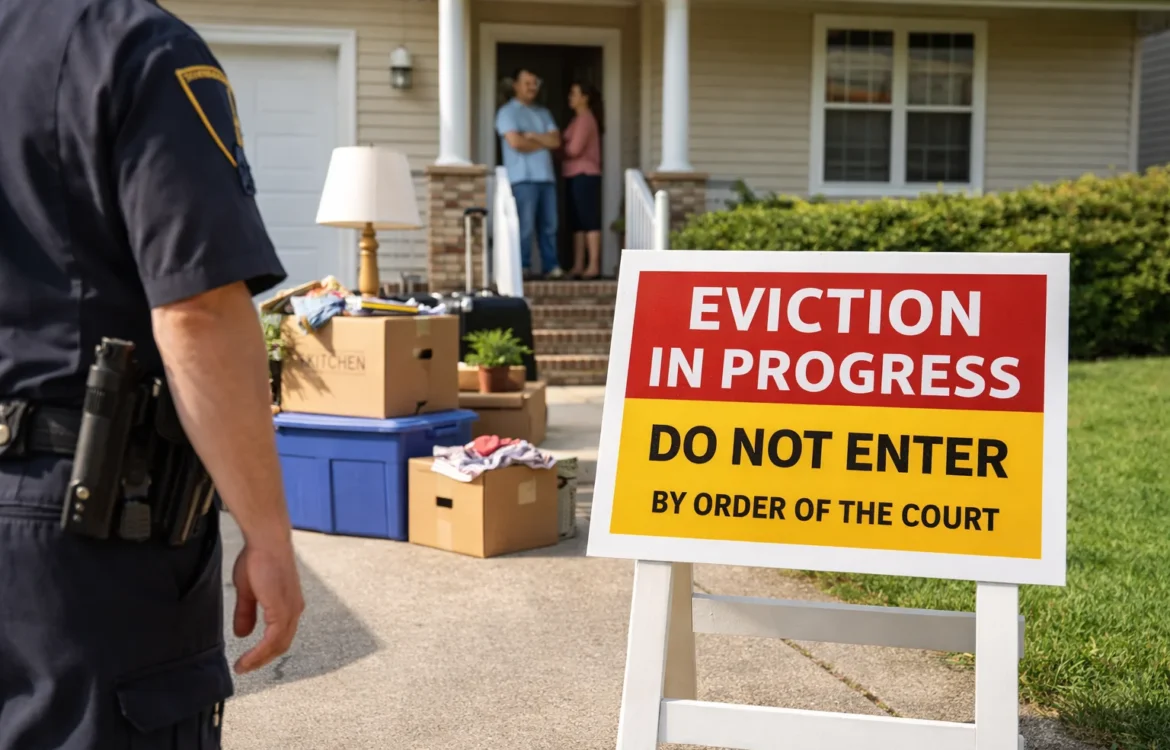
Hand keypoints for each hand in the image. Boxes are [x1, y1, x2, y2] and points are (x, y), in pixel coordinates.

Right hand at [231, 538, 304, 673]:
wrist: (266, 541)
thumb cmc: (257, 559)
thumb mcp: (248, 591)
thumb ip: (246, 613)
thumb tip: (242, 634)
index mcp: (288, 605)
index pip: (280, 636)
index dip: (264, 650)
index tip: (247, 660)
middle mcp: (294, 610)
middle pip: (281, 645)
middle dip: (262, 659)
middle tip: (244, 668)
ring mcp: (291, 610)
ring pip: (278, 645)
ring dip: (259, 659)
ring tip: (242, 667)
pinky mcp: (283, 609)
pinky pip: (273, 639)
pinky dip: (260, 652)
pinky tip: (247, 659)